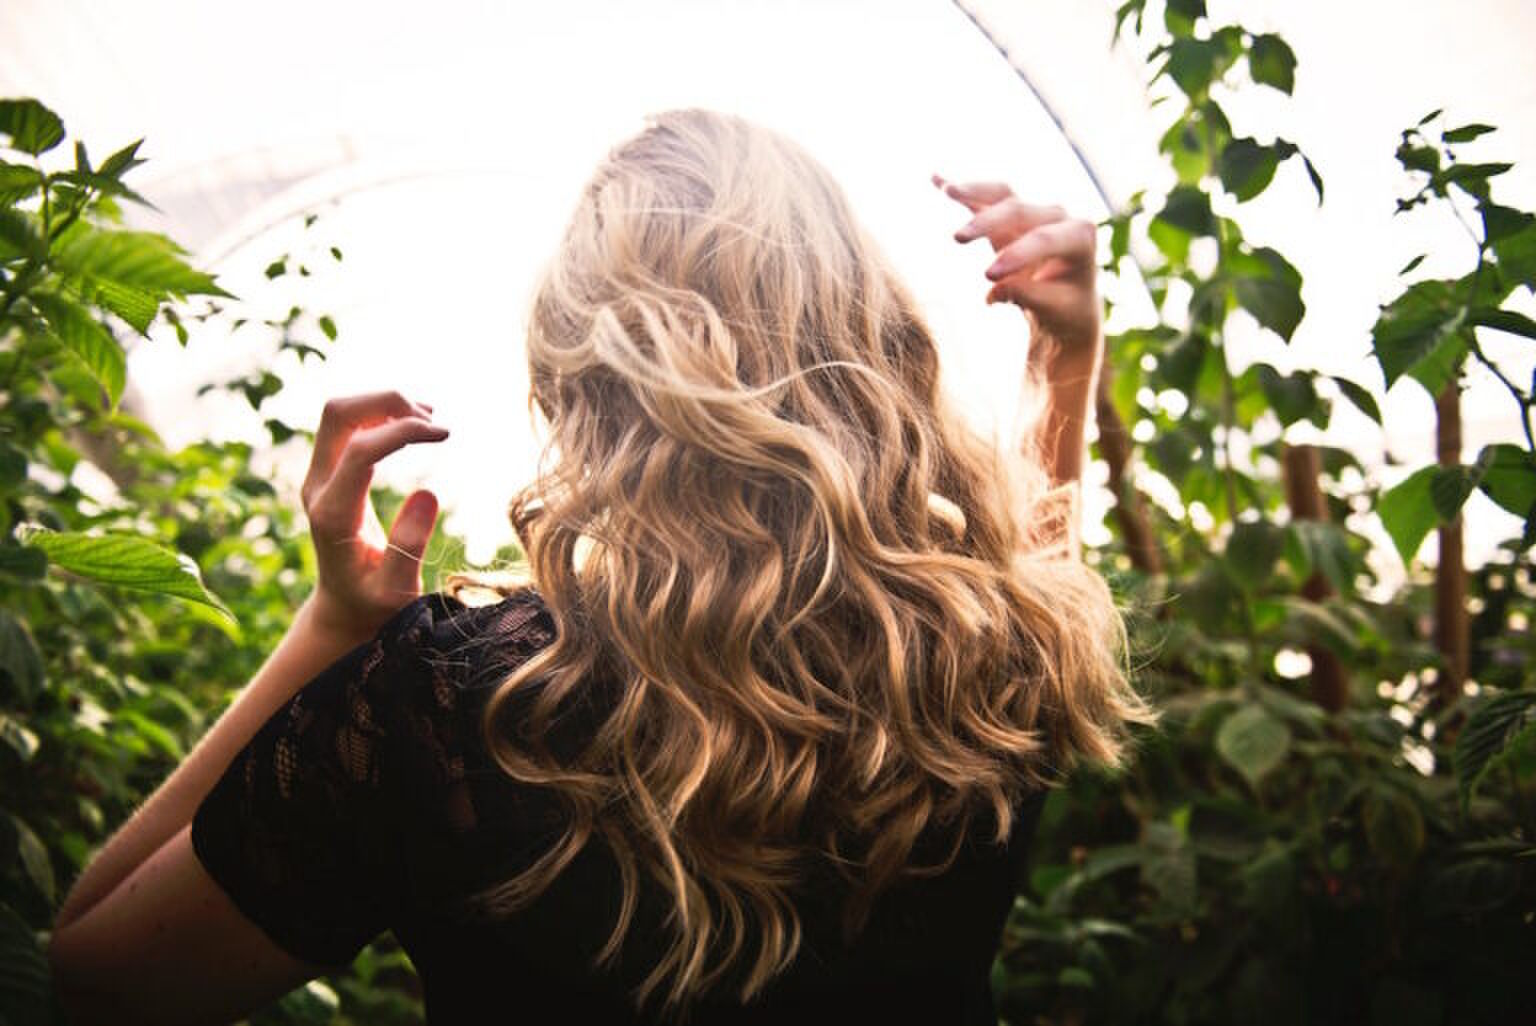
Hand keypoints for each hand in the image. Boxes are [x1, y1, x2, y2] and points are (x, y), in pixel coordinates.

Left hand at [299, 391, 448, 640]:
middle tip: (433, 420)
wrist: (343, 608)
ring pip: (340, 413)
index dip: (402, 431)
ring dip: (384, 404)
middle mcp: (317, 488)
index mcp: (333, 515)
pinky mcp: (329, 473)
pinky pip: (348, 425)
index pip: (360, 449)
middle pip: (338, 415)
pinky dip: (380, 413)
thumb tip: (428, 492)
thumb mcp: (397, 590)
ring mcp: (319, 477)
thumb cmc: (374, 605)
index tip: (444, 434)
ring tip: (429, 421)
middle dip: (387, 402)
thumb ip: (409, 546)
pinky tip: (414, 424)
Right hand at [933, 175, 1102, 363]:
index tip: (988, 276)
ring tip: (947, 191)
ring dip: (974, 191)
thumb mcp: (1053, 309)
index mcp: (1080, 236)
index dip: (1016, 253)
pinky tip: (936, 180)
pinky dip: (964, 192)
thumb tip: (994, 291)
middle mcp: (1058, 217)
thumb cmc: (1065, 307)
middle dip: (988, 222)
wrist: (1067, 301)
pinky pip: (986, 199)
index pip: (1044, 238)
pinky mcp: (1011, 215)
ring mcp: (1034, 212)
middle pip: (1019, 210)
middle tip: (957, 239)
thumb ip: (1028, 296)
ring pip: (1002, 195)